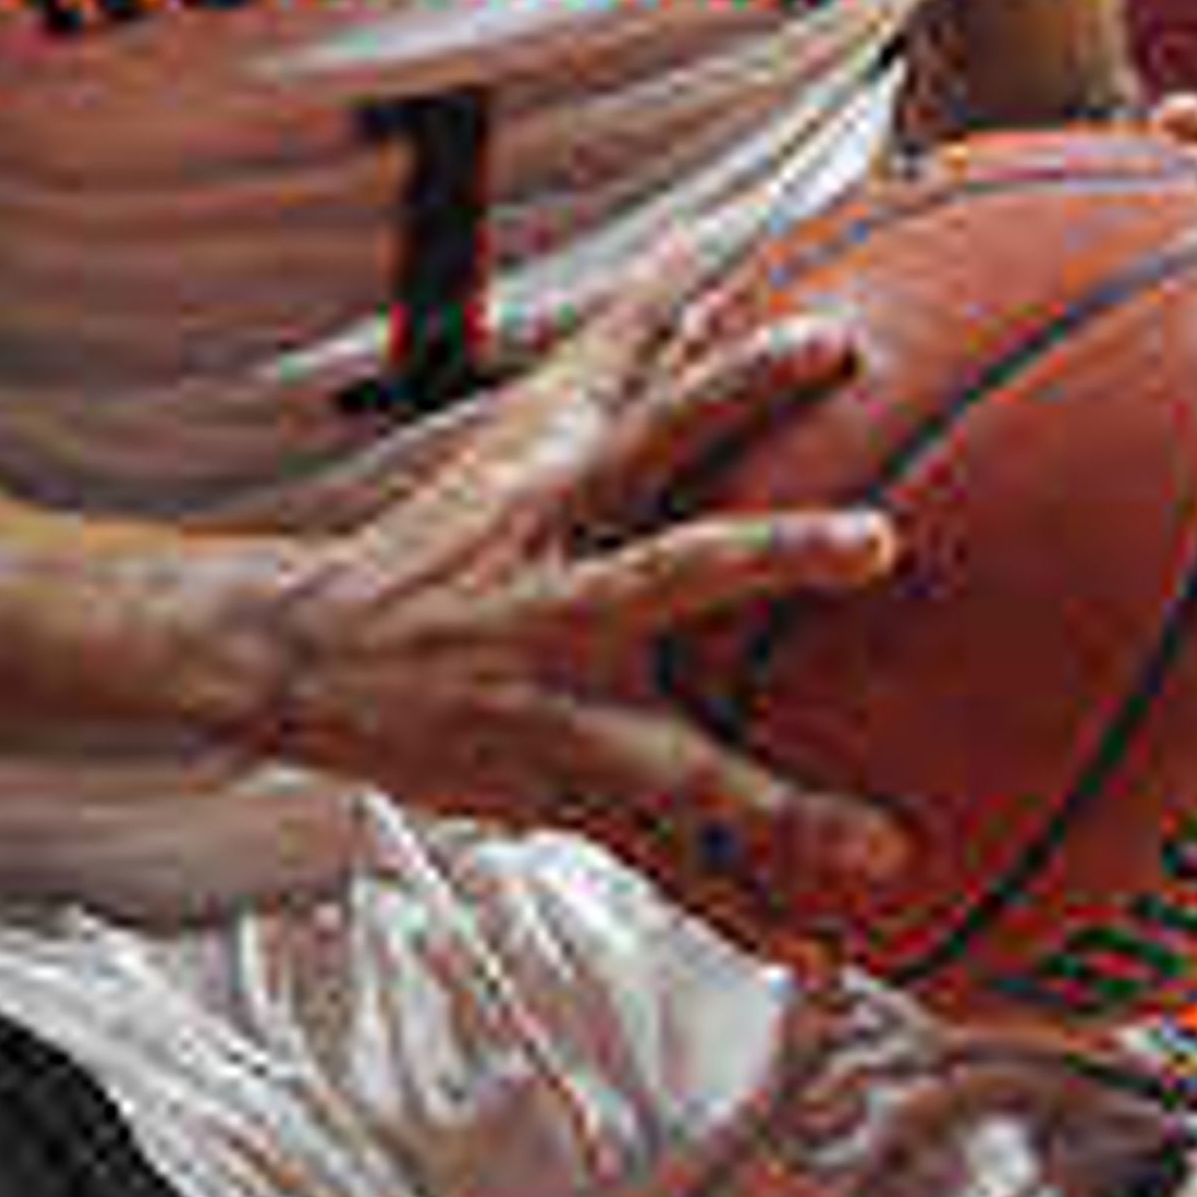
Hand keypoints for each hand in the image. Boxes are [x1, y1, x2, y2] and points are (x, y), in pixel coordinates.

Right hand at [262, 304, 908, 939]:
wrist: (310, 657)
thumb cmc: (454, 528)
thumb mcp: (528, 430)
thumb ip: (628, 341)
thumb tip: (714, 244)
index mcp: (556, 502)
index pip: (657, 419)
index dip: (739, 377)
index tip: (839, 342)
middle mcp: (557, 600)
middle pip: (673, 568)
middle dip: (772, 556)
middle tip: (883, 543)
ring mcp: (556, 709)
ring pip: (675, 762)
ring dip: (779, 807)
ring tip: (886, 845)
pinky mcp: (557, 794)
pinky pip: (659, 863)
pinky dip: (737, 911)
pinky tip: (822, 952)